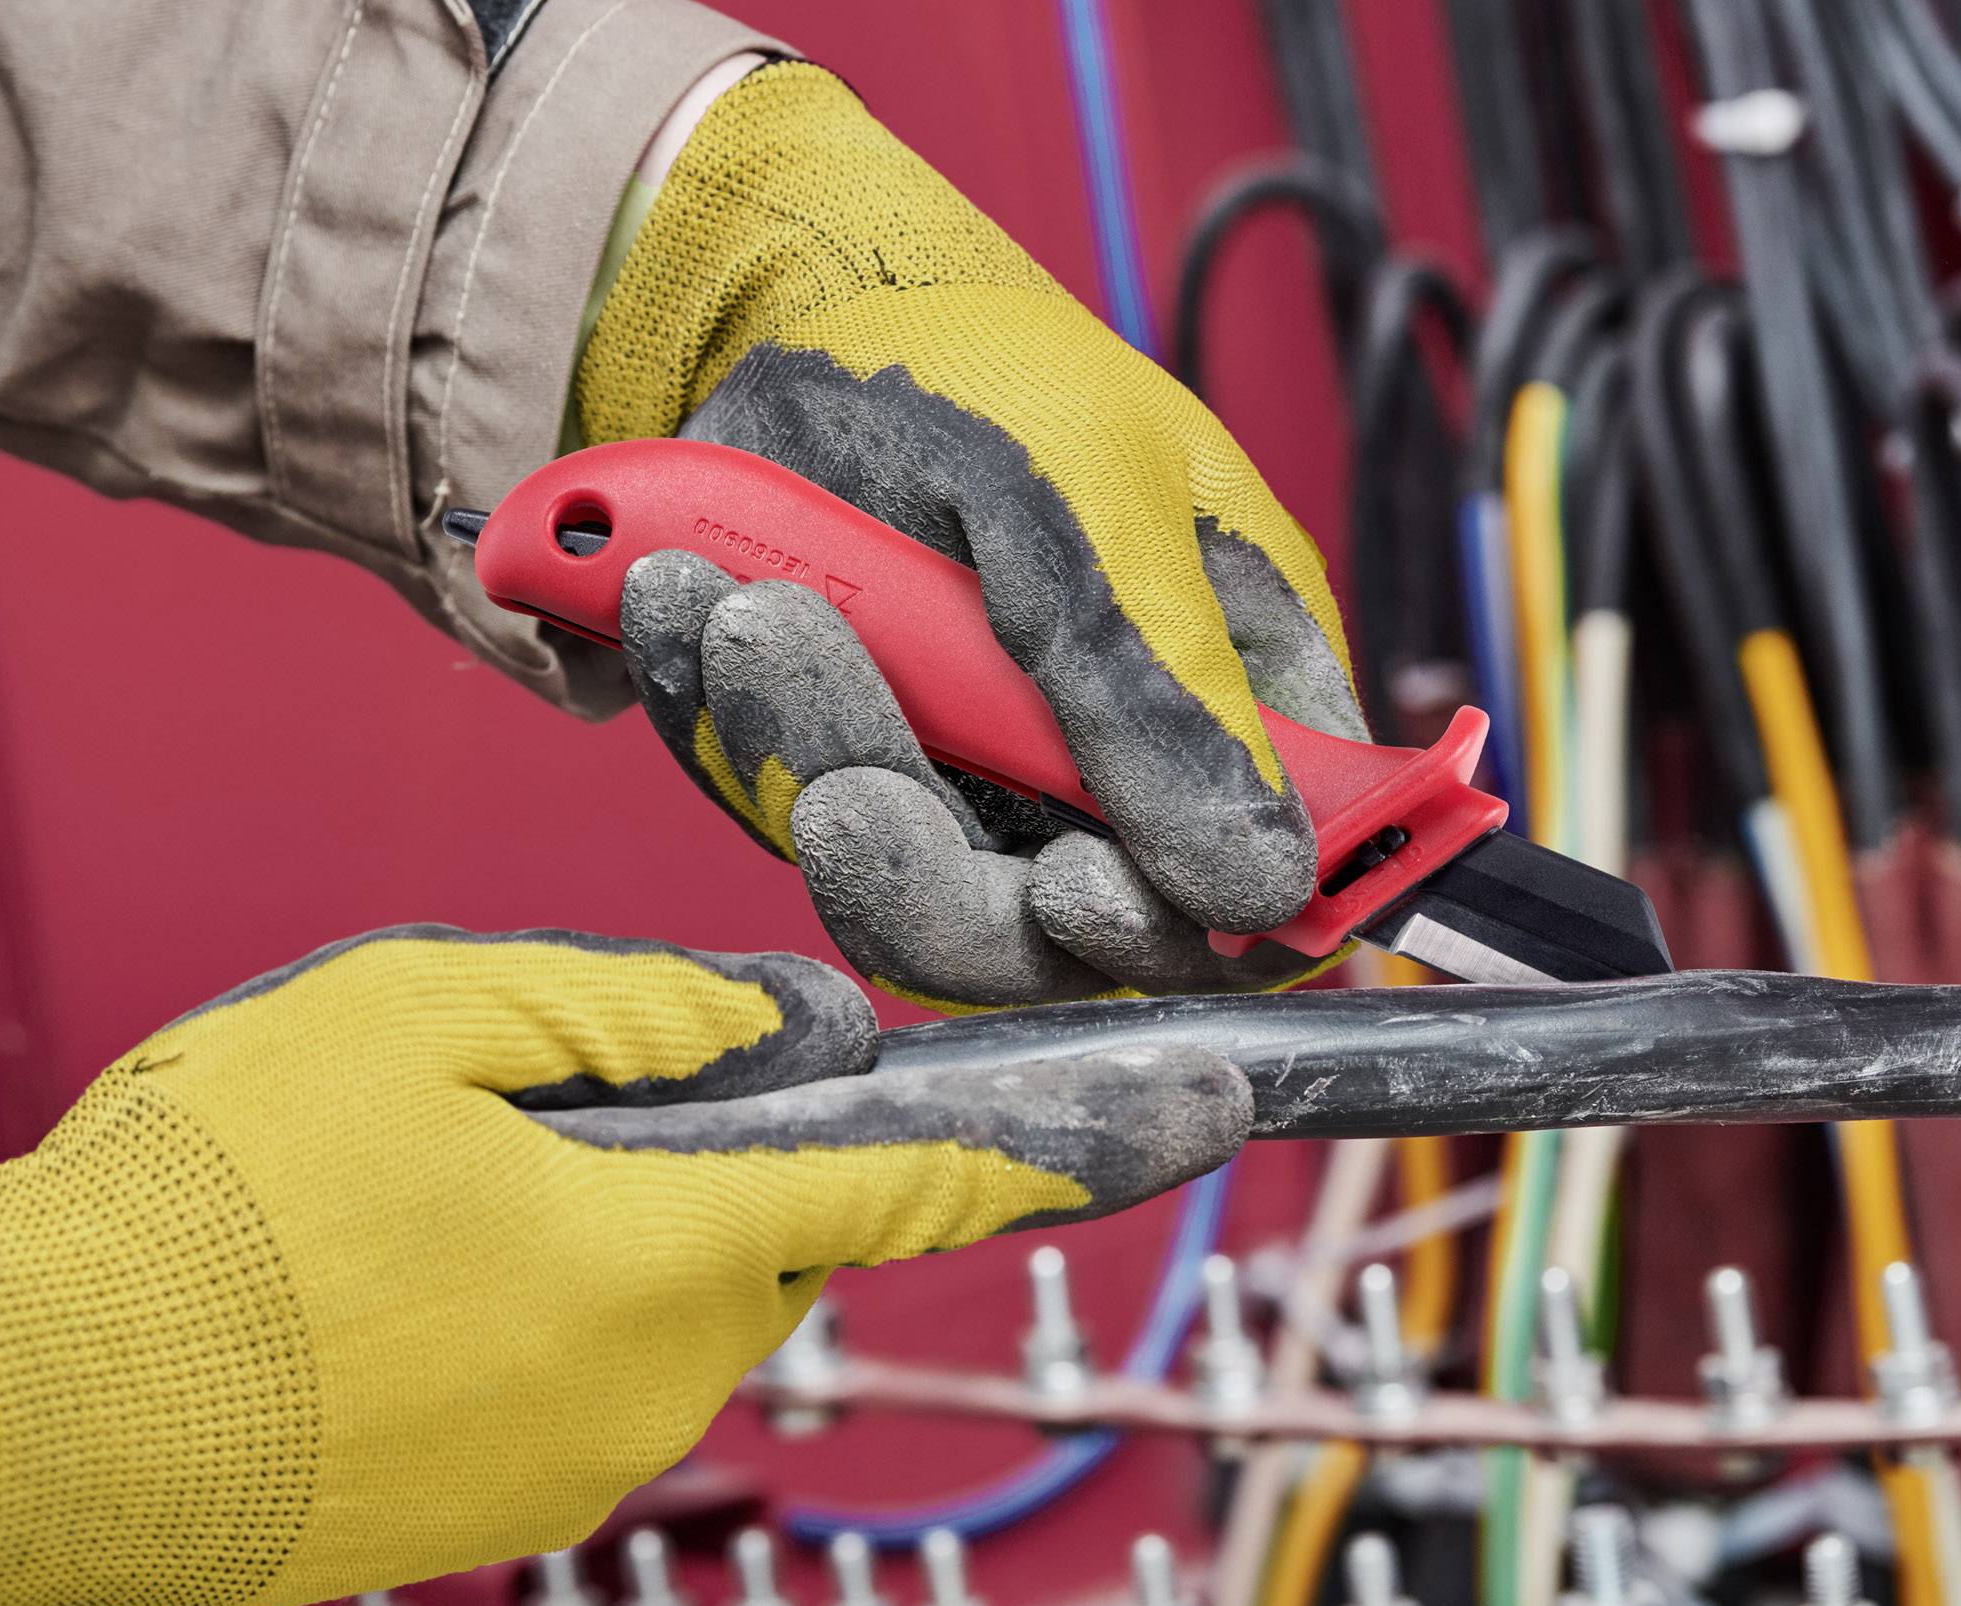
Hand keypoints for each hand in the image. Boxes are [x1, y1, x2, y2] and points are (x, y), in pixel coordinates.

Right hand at [0, 928, 1247, 1605]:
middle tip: (545, 1102)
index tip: (1220, 1100)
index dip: (1083, 1133)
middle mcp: (661, 1378)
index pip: (922, 1175)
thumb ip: (642, 1012)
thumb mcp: (424, 1017)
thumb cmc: (210, 1205)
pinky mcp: (515, 1506)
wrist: (38, 1401)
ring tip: (425, 1193)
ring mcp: (587, 1461)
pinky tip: (401, 1274)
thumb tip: (794, 1022)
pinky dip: (542, 1305)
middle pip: (779, 1227)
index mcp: (668, 1246)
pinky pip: (596, 1373)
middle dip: (716, 1153)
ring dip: (608, 1226)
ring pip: (681, 1296)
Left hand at [576, 62, 1367, 1007]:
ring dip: (814, 765)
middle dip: (941, 883)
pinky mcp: (854, 779)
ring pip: (912, 899)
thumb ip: (1162, 695)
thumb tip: (1263, 884)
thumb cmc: (992, 374)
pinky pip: (793, 822)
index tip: (1074, 887)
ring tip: (749, 615)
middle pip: (1067, 941)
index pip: (1270, 887)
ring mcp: (979, 787)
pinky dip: (730, 720)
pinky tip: (690, 601)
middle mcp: (1114, 773)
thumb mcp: (1088, 508)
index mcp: (1238, 698)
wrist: (799, 308)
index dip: (1187, 932)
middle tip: (850, 794)